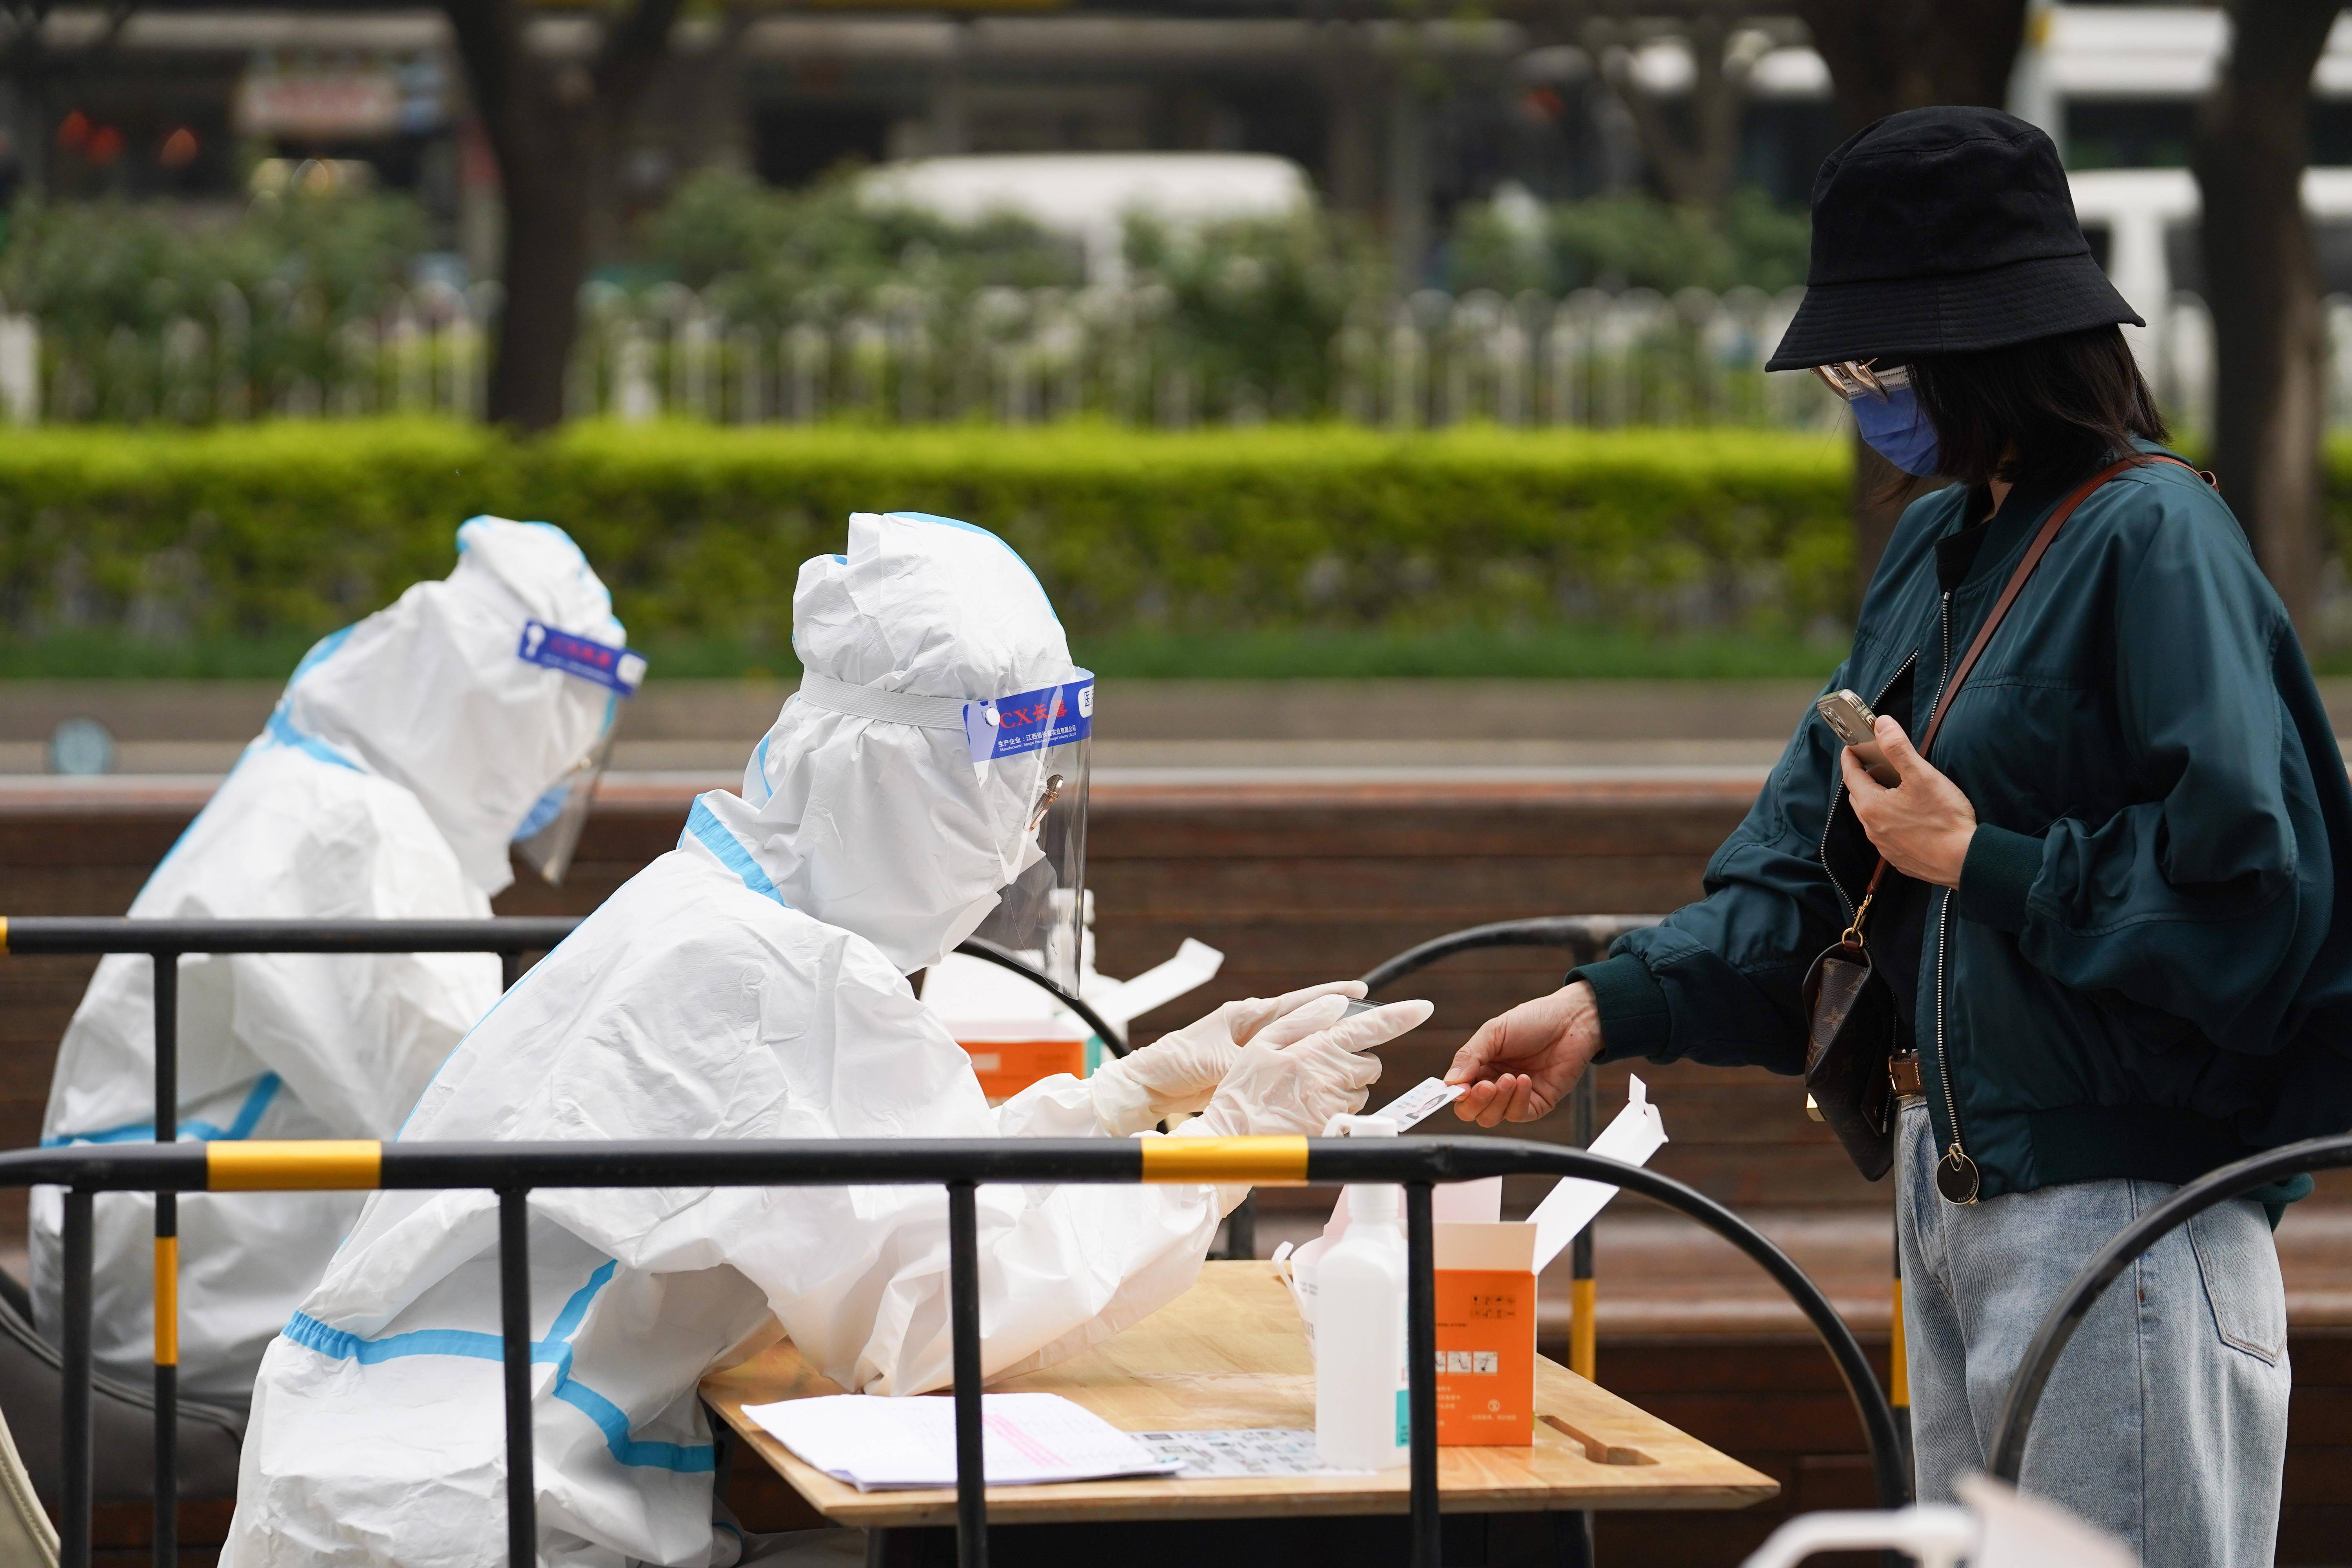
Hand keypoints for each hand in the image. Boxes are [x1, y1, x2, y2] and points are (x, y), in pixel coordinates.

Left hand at [1088, 980, 1367, 1133]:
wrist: (1151, 1083)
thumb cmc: (1177, 1063)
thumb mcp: (1216, 1061)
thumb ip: (1250, 1061)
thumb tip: (1281, 1064)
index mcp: (1247, 1016)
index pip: (1298, 1003)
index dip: (1331, 996)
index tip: (1361, 991)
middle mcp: (1253, 1027)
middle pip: (1304, 1020)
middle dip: (1336, 1019)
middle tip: (1372, 1020)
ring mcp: (1251, 1047)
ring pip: (1298, 1043)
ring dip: (1323, 1045)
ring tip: (1355, 1051)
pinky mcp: (1247, 1068)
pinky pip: (1284, 1065)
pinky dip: (1304, 1067)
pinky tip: (1321, 1075)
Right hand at [1186, 994, 1433, 1137]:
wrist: (1234, 1139)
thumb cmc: (1244, 1090)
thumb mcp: (1263, 1043)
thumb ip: (1304, 1020)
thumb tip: (1337, 1004)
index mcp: (1317, 1050)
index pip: (1370, 1028)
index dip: (1401, 1016)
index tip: (1423, 1008)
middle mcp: (1333, 1078)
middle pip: (1370, 1063)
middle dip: (1355, 1062)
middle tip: (1319, 1068)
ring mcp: (1337, 1106)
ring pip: (1361, 1091)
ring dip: (1344, 1087)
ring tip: (1307, 1092)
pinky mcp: (1336, 1130)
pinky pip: (1351, 1115)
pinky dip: (1337, 1110)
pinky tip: (1308, 1111)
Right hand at [1444, 981, 1600, 1125]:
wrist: (1571, 1020)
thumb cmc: (1532, 1020)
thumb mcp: (1494, 1032)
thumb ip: (1469, 1056)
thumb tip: (1449, 1082)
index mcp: (1479, 1066)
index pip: (1458, 1092)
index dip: (1454, 1094)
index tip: (1458, 1089)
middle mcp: (1494, 1084)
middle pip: (1471, 1112)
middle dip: (1474, 1103)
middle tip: (1484, 1086)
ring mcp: (1515, 1097)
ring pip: (1492, 1117)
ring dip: (1497, 1101)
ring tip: (1510, 1077)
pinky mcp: (1537, 1104)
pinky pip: (1519, 1115)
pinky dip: (1518, 1100)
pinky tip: (1524, 1080)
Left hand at [1840, 715, 1976, 887]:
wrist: (1964, 861)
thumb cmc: (1944, 819)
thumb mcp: (1922, 775)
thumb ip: (1898, 748)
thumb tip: (1881, 724)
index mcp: (1872, 806)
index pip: (1851, 776)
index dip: (1851, 758)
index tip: (1852, 747)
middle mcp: (1872, 828)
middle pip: (1859, 797)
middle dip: (1863, 779)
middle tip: (1877, 766)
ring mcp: (1884, 846)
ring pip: (1872, 817)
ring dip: (1878, 801)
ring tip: (1895, 790)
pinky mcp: (1899, 858)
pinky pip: (1886, 835)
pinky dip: (1890, 821)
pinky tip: (1908, 817)